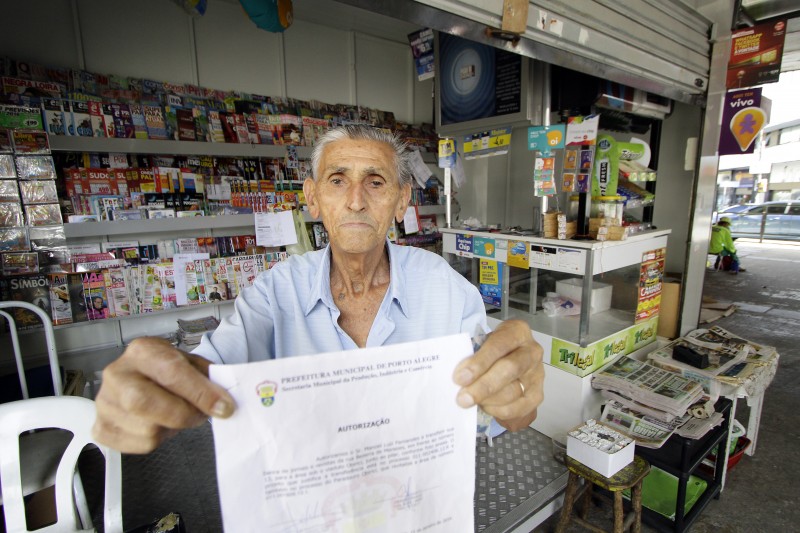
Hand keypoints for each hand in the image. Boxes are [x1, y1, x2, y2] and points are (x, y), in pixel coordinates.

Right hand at [92, 337, 234, 453]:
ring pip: (146, 429)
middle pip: (145, 403)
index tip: (224, 406)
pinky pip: (138, 446)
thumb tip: (222, 404)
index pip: (170, 372)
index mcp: (142, 351)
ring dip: (172, 428)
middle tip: (201, 415)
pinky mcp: (102, 429)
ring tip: (175, 414)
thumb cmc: (168, 370)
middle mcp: (116, 374)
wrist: (142, 377)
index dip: (200, 393)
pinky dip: (157, 439)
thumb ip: (206, 380)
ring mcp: (105, 403)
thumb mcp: (190, 364)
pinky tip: (158, 423)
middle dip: (183, 414)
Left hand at [452, 320, 543, 430]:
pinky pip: (519, 408)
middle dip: (483, 386)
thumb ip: (473, 357)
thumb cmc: (492, 352)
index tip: (460, 378)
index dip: (479, 363)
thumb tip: (459, 378)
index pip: (498, 345)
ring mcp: (537, 373)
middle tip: (463, 398)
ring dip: (488, 400)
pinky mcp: (537, 394)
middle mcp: (532, 351)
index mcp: (517, 331)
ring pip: (514, 391)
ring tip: (472, 401)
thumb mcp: (482, 345)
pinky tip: (486, 407)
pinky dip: (499, 411)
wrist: (508, 364)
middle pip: (509, 369)